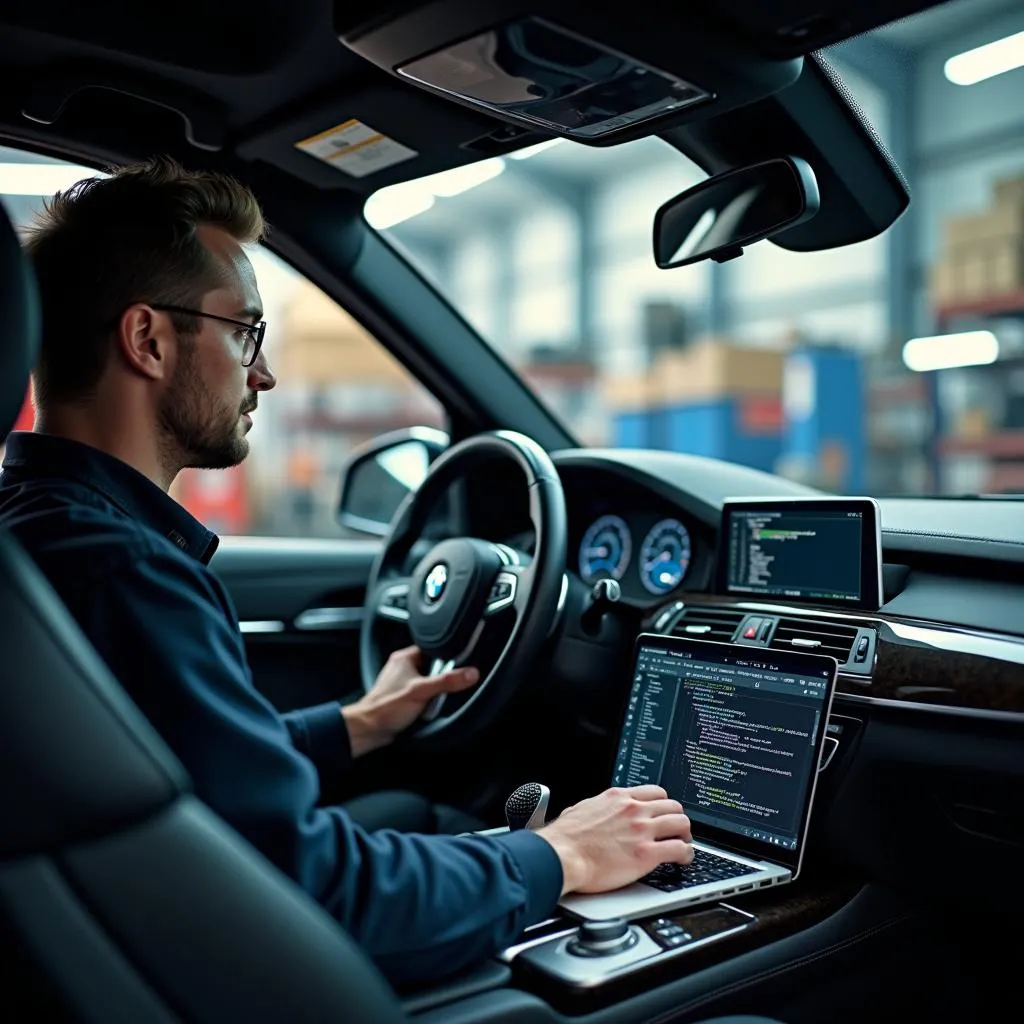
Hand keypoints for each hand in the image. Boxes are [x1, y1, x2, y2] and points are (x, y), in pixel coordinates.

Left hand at [341, 645, 479, 756]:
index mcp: (404, 657)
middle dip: (442, 679)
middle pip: (434, 667)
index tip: (460, 664)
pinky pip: (423, 696)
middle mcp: (403, 667)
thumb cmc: (386, 708)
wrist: (368, 730)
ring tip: (434, 701)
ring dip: (435, 693)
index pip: (434, 648)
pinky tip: (427, 709)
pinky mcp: (404, 698)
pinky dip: (428, 702)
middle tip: (444, 688)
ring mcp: (403, 683)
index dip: (447, 655)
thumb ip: (447, 682)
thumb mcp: (421, 691)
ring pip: (429, 683)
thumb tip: (471, 673)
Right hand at [536, 785, 692, 894]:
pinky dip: (686, 854)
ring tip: (684, 844)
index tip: (664, 813)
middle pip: (673, 806)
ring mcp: (642, 830)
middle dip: (677, 819)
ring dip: (686, 835)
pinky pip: (679, 849)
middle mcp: (633, 810)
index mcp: (618, 797)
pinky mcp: (647, 854)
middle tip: (677, 830)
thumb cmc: (565, 838)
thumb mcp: (581, 810)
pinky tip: (684, 860)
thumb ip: (596, 808)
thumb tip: (594, 811)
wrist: (561, 855)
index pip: (655, 792)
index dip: (664, 804)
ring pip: (681, 824)